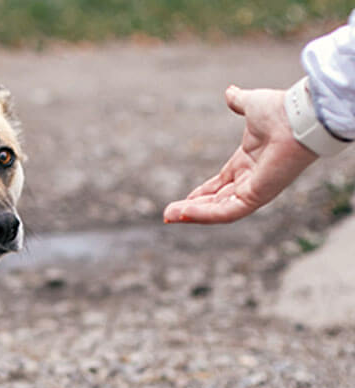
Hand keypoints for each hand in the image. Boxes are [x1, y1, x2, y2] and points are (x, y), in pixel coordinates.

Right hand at [163, 86, 317, 223]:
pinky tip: (183, 212)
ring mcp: (255, 189)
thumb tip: (229, 91)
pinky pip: (226, 212)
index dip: (202, 193)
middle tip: (168, 214)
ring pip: (219, 210)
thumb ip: (238, 102)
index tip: (184, 199)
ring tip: (169, 216)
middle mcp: (252, 179)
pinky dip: (204, 214)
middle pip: (217, 201)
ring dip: (193, 215)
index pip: (222, 184)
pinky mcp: (257, 196)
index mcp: (249, 162)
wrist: (299, 115)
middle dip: (192, 208)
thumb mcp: (251, 105)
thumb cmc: (282, 110)